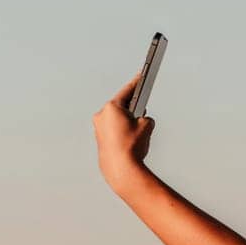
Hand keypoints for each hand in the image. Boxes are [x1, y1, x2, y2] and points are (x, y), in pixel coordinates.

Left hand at [93, 74, 156, 190]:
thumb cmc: (131, 146)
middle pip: (120, 105)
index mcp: (112, 107)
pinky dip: (121, 130)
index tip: (141, 76)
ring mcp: (98, 128)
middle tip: (142, 108)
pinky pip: (112, 129)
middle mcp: (102, 115)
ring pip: (116, 118)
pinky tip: (130, 137)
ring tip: (138, 129)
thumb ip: (146, 118)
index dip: (137, 83)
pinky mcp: (99, 139)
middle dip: (132, 107)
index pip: (128, 91)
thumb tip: (142, 120)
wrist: (122, 168)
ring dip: (126, 120)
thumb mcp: (147, 126)